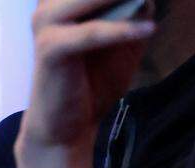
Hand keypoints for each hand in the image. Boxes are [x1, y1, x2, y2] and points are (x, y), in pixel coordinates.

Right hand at [15, 0, 154, 167]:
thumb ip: (133, 13)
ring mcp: (45, 24)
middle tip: (146, 1)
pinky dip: (122, 30)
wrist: (66, 128)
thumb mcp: (122, 41)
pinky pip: (92, 32)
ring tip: (147, 3)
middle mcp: (48, 6)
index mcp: (60, 2)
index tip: (142, 2)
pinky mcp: (49, 48)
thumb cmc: (92, 84)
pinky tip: (149, 30)